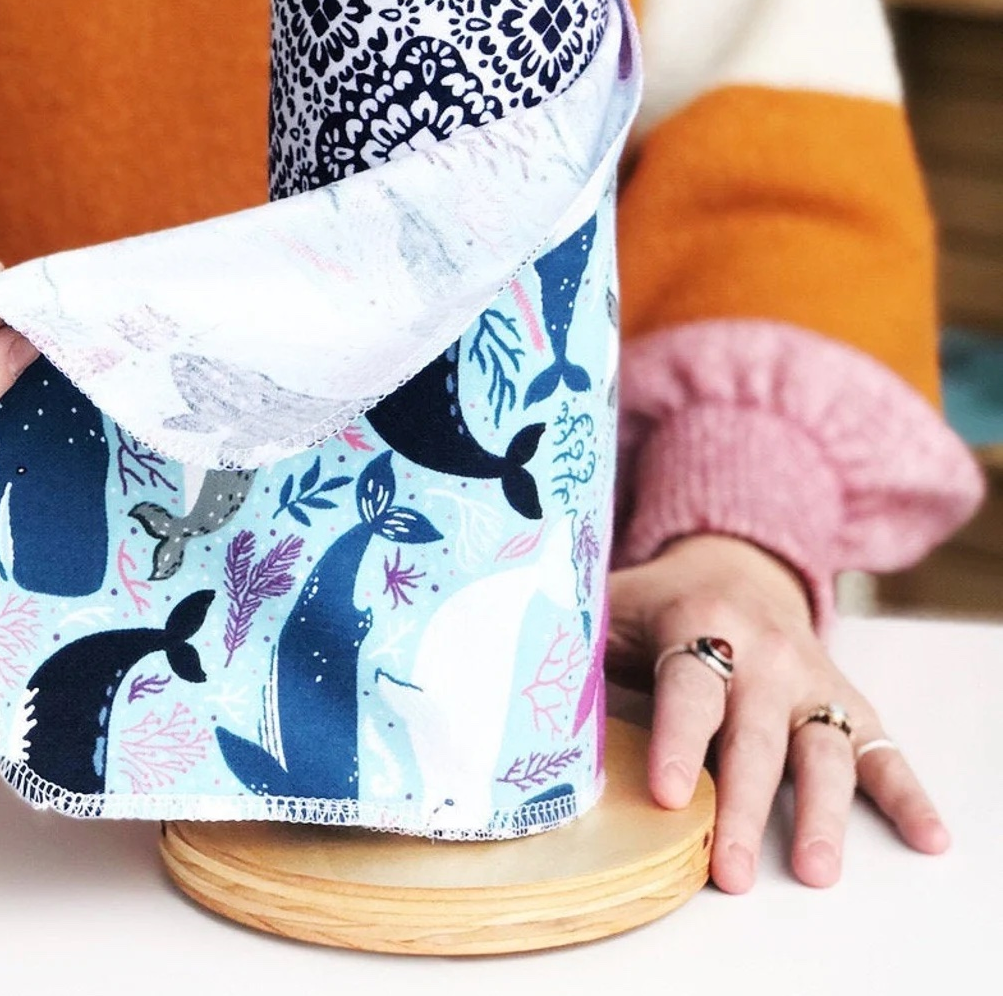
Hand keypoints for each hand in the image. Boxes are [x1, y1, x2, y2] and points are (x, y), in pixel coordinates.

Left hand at [607, 534, 949, 891]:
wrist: (734, 564)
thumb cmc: (656, 601)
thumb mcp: (611, 602)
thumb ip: (572, 640)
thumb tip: (509, 682)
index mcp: (698, 623)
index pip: (689, 688)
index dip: (680, 742)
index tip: (671, 796)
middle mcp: (763, 654)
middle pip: (755, 738)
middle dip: (744, 808)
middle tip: (731, 871)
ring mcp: (809, 681)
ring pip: (821, 750)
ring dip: (822, 813)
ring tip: (816, 872)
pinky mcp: (844, 702)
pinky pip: (880, 748)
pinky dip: (906, 793)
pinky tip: (927, 837)